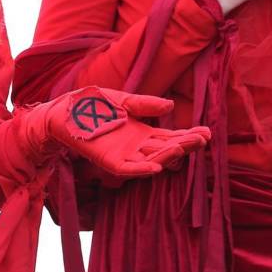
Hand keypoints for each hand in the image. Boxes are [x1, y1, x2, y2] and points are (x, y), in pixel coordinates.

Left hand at [44, 87, 210, 176]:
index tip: (207, 132)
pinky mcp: (109, 162)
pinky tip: (157, 168)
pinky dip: (142, 170)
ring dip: (168, 156)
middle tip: (204, 138)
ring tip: (185, 147)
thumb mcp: (123, 100)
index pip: (171, 136)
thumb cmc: (93, 105)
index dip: (188, 135)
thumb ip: (144, 104)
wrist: (65, 111)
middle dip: (185, 144)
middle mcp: (138, 146)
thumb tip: (170, 105)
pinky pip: (129, 169)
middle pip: (167, 149)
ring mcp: (125, 155)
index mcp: (144, 132)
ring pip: (152, 160)